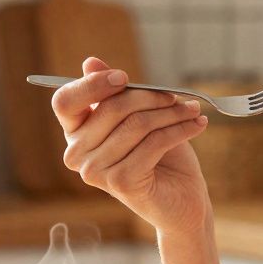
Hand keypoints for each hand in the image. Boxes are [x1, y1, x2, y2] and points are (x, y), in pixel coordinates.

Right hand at [51, 57, 211, 235]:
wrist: (181, 201)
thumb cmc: (159, 157)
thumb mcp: (138, 118)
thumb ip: (114, 93)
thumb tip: (90, 62)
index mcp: (75, 134)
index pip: (65, 101)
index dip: (92, 85)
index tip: (125, 77)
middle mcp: (77, 155)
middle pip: (111, 108)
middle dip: (151, 97)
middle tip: (179, 97)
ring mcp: (95, 172)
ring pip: (136, 124)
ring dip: (172, 113)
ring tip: (192, 111)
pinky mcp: (120, 182)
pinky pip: (153, 142)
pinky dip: (180, 130)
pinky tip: (197, 125)